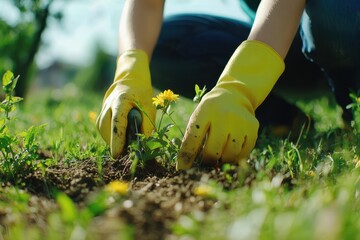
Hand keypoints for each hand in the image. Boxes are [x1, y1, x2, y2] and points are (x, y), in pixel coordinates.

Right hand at [96, 50, 155, 157]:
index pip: (117, 123)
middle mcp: (108, 104)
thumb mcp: (149, 107)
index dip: (117, 140)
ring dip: (112, 140)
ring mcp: (103, 108)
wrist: (131, 79)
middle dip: (114, 142)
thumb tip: (144, 145)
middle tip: (126, 152)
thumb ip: (147, 125)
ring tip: (124, 144)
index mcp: (121, 101)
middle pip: (106, 128)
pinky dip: (110, 135)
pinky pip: (103, 128)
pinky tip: (120, 138)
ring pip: (103, 129)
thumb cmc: (142, 93)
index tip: (117, 154)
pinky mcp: (101, 113)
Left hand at [177, 40, 284, 168]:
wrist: (234, 96)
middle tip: (205, 163)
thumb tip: (184, 167)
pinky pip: (243, 153)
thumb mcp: (198, 117)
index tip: (183, 168)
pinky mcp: (253, 128)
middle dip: (207, 162)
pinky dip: (235, 158)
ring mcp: (241, 122)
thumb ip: (191, 138)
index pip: (193, 139)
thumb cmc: (210, 112)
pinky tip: (230, 152)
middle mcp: (224, 115)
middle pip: (213, 151)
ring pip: (229, 155)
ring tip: (218, 157)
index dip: (186, 156)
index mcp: (205, 111)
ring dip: (222, 161)